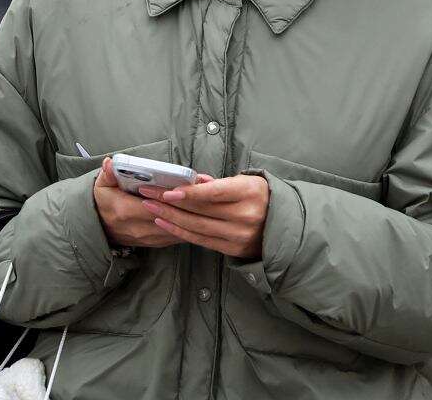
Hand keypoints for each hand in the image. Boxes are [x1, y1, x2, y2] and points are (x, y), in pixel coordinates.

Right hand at [91, 157, 203, 249]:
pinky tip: (200, 213)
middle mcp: (139, 227)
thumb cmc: (104, 203)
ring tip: (208, 199)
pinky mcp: (156, 243)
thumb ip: (108, 173)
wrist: (100, 229)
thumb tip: (110, 162)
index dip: (172, 196)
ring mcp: (149, 238)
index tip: (188, 183)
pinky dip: (190, 224)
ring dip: (192, 214)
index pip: (155, 204)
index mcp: (126, 210)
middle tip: (205, 187)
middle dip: (189, 203)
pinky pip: (177, 235)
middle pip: (171, 215)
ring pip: (178, 228)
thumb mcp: (102, 185)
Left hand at [142, 173, 270, 259]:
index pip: (214, 193)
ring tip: (150, 206)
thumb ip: (218, 183)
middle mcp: (245, 215)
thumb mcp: (246, 182)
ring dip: (170, 217)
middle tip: (148, 193)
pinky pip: (200, 240)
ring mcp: (239, 235)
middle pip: (201, 210)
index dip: (190, 193)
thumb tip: (193, 182)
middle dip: (170, 201)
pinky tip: (164, 223)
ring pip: (197, 227)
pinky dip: (179, 232)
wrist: (283, 226)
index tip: (167, 190)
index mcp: (249, 192)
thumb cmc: (260, 197)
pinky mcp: (232, 249)